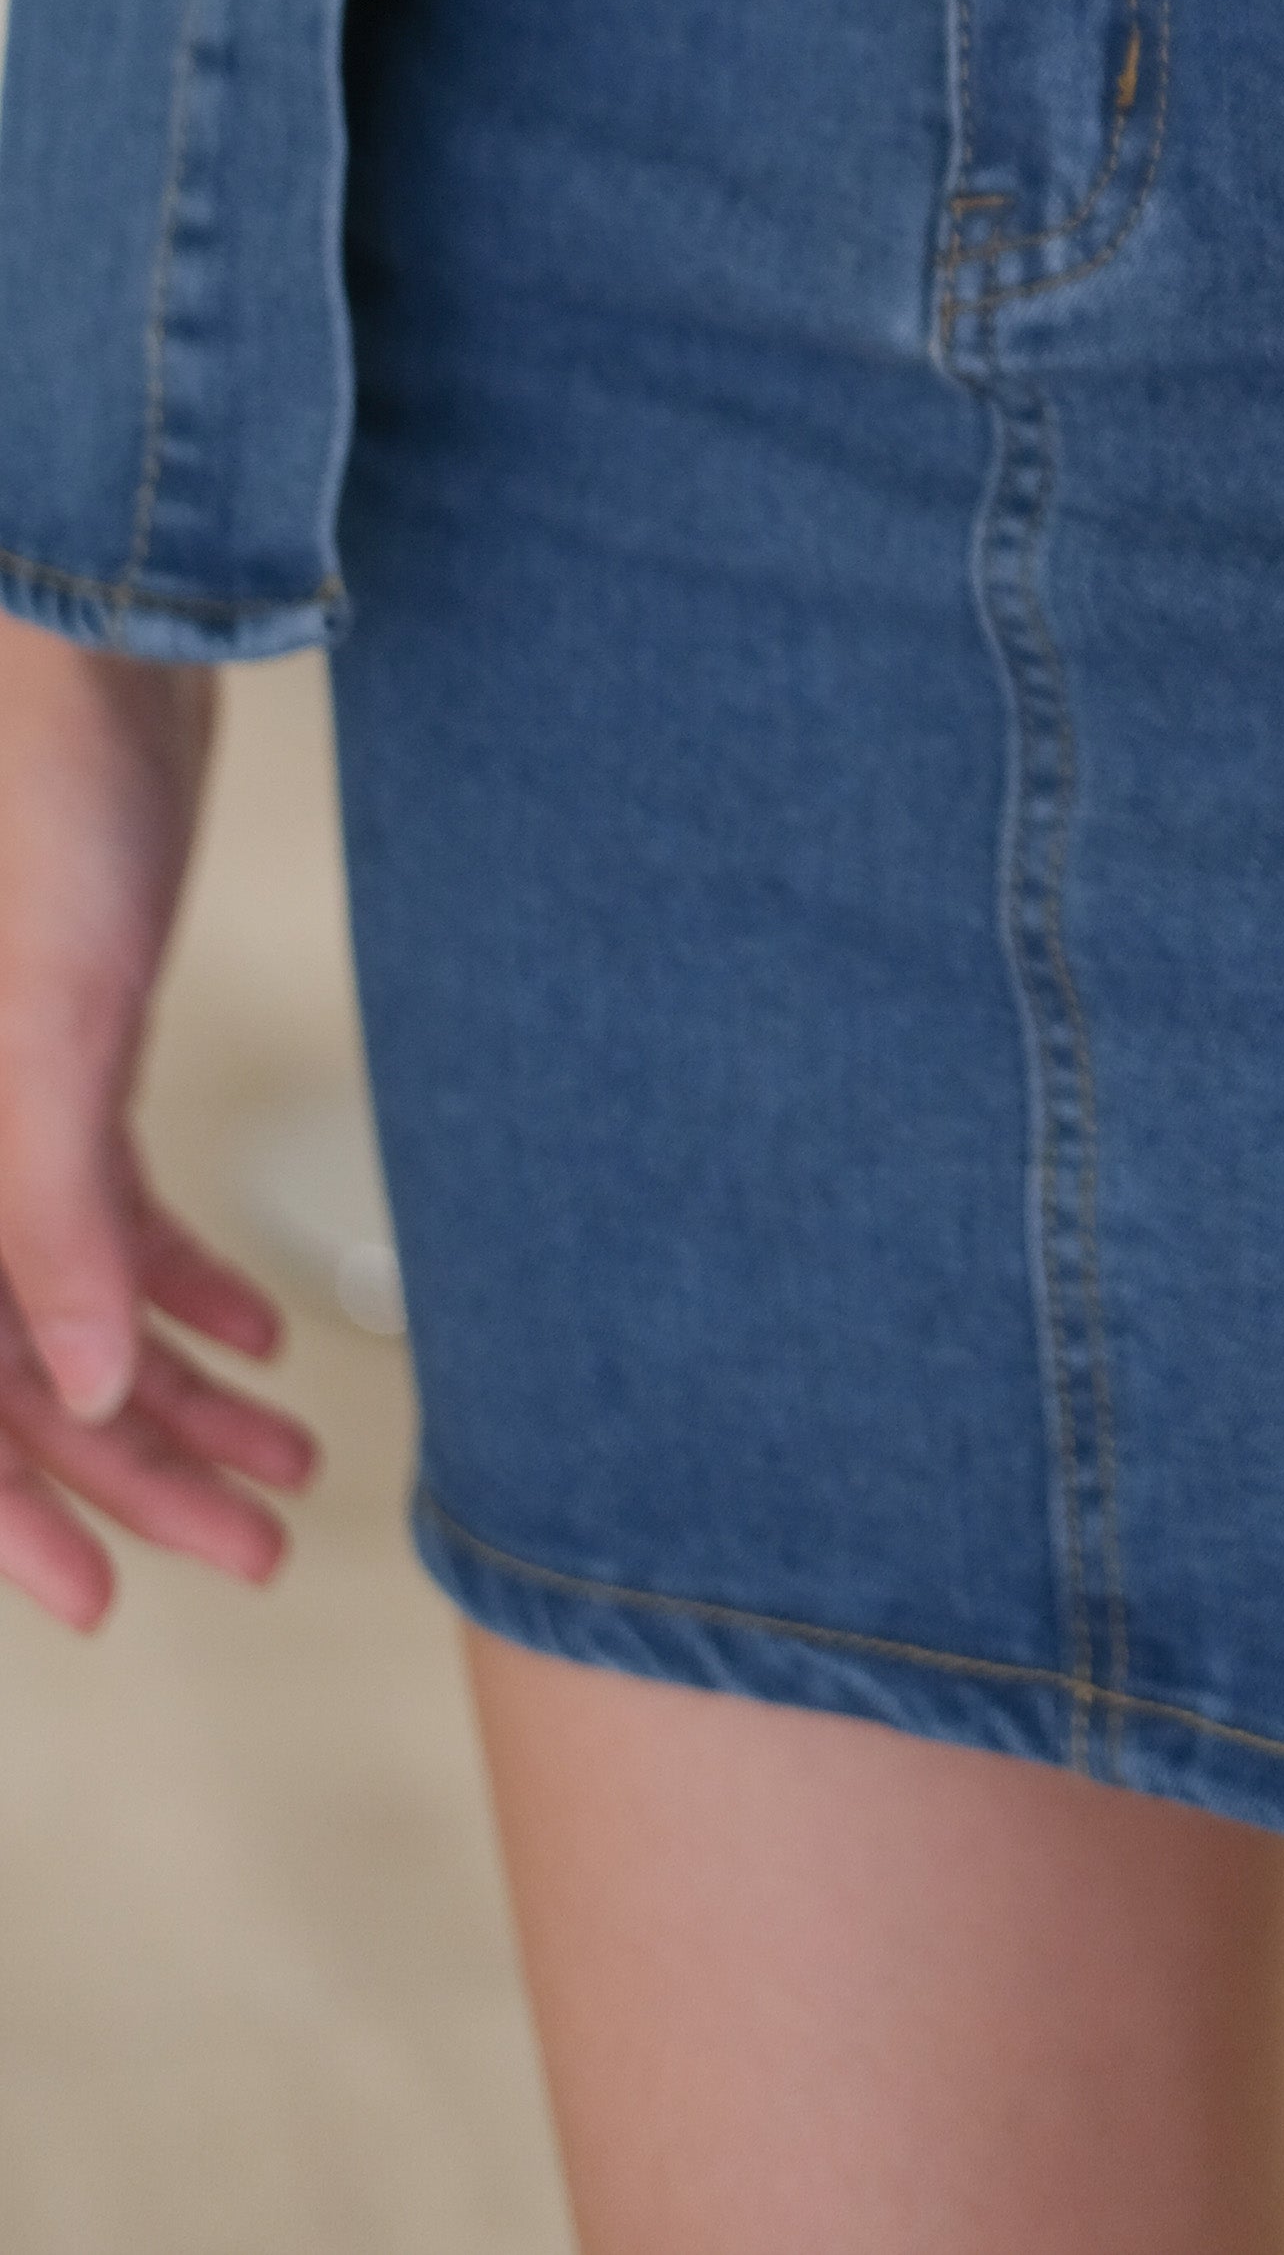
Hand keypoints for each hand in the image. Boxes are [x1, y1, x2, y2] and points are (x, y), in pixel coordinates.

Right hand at [0, 613, 316, 1625]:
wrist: (97, 655)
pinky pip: (103, 1212)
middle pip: (21, 1367)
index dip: (12, 1511)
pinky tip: (257, 1339)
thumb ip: (47, 1212)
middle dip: (132, 1473)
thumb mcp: (51, 1025)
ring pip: (74, 1302)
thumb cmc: (46, 804)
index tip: (98, 1600)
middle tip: (249, 1546)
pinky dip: (178, 1285)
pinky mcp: (64, 1059)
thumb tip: (80, 1385)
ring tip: (284, 1463)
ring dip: (175, 1392)